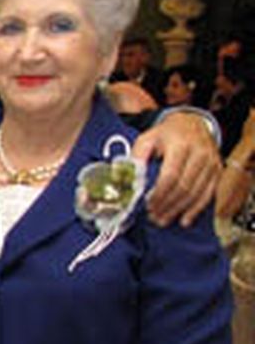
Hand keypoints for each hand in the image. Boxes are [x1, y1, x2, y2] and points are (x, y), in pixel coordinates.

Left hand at [136, 110, 219, 225]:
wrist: (194, 123)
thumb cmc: (167, 134)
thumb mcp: (147, 138)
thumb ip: (136, 157)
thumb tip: (126, 177)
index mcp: (181, 145)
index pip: (170, 175)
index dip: (159, 194)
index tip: (147, 206)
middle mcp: (200, 154)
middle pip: (184, 187)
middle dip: (167, 205)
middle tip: (153, 217)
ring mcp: (212, 163)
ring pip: (196, 193)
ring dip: (178, 210)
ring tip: (163, 220)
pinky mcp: (217, 171)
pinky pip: (209, 194)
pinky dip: (196, 209)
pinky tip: (184, 219)